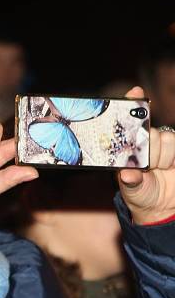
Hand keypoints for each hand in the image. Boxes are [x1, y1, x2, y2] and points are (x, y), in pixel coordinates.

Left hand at [118, 87, 174, 224]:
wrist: (163, 205)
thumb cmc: (141, 194)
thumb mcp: (133, 190)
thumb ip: (131, 182)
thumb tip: (127, 175)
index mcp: (128, 145)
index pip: (129, 119)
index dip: (132, 103)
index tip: (136, 92)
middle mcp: (146, 139)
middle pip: (150, 131)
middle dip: (149, 151)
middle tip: (148, 168)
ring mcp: (165, 141)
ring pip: (167, 138)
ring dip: (164, 158)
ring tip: (160, 170)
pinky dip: (173, 158)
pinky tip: (169, 167)